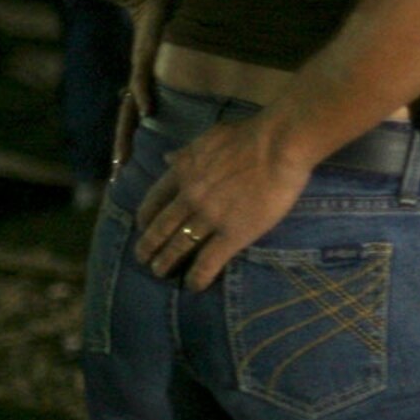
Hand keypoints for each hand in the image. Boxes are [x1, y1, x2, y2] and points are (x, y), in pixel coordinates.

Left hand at [111, 0, 168, 169]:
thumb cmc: (159, 27)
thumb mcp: (161, 58)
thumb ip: (163, 75)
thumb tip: (167, 89)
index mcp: (140, 87)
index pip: (130, 121)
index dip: (125, 144)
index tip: (119, 169)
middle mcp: (136, 84)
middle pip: (125, 122)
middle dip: (121, 148)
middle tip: (115, 174)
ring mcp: (139, 72)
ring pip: (129, 108)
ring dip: (126, 133)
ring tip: (123, 156)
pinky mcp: (144, 57)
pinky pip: (144, 81)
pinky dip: (145, 97)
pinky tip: (148, 114)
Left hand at [131, 111, 315, 288]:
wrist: (278, 144)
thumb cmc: (249, 134)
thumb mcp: (209, 136)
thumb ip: (188, 152)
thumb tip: (167, 157)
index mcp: (183, 172)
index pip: (154, 199)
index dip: (145, 216)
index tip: (141, 226)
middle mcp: (189, 197)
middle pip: (160, 227)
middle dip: (148, 245)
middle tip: (142, 258)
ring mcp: (209, 218)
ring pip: (178, 246)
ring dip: (165, 262)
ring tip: (160, 272)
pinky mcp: (233, 234)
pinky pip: (209, 261)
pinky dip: (198, 276)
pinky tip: (193, 285)